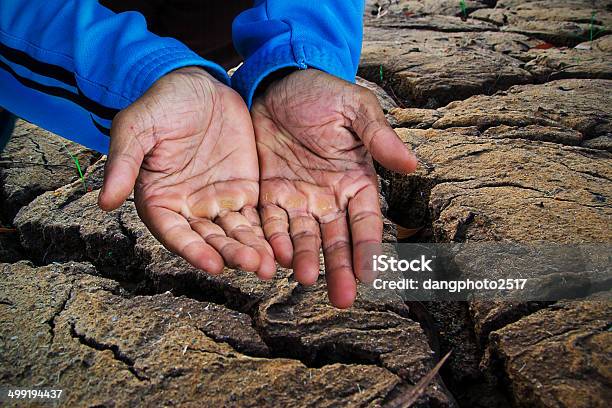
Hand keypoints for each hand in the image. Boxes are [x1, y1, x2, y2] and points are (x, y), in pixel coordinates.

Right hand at [98, 67, 274, 278]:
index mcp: (159, 200)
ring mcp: (218, 201)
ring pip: (235, 233)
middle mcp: (189, 208)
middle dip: (231, 254)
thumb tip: (104, 204)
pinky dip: (267, 232)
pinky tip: (281, 245)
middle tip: (253, 266)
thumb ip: (123, 164)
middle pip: (210, 240)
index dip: (193, 251)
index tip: (213, 265)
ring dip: (252, 250)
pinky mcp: (244, 191)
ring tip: (269, 265)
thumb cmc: (162, 105)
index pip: (175, 234)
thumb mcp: (136, 128)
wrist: (198, 84)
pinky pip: (256, 217)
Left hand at [252, 69, 416, 307]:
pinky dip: (275, 241)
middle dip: (340, 269)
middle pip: (337, 240)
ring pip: (305, 238)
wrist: (279, 83)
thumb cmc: (324, 94)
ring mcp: (299, 199)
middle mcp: (330, 198)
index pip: (366, 222)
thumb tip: (413, 165)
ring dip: (306, 260)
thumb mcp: (356, 109)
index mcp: (357, 182)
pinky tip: (277, 258)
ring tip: (306, 279)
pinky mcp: (270, 194)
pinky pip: (272, 223)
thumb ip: (379, 138)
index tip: (372, 274)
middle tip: (342, 298)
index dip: (369, 248)